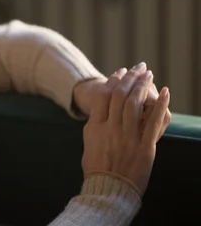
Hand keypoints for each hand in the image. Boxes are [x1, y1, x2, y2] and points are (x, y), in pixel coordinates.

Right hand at [81, 63, 170, 194]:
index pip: (105, 96)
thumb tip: (99, 114)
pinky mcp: (144, 147)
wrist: (107, 189)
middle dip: (130, 78)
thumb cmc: (96, 168)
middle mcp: (111, 128)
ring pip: (135, 104)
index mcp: (96, 126)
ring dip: (143, 85)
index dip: (114, 80)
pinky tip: (166, 92)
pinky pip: (153, 123)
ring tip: (148, 73)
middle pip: (121, 96)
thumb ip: (95, 126)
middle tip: (138, 66)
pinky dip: (160, 105)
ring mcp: (127, 137)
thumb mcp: (89, 143)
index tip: (120, 71)